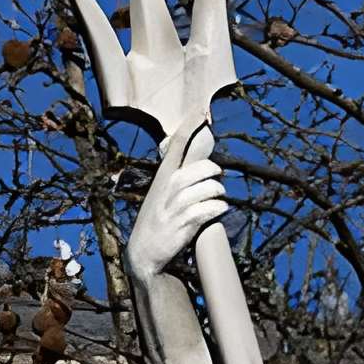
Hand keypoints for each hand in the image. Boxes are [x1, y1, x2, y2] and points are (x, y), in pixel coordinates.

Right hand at [126, 135, 227, 283]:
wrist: (143, 253)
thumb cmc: (157, 221)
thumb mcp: (161, 194)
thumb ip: (177, 178)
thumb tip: (199, 164)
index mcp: (163, 177)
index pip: (176, 145)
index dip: (189, 126)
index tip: (201, 110)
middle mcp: (168, 188)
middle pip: (199, 168)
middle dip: (213, 171)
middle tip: (217, 177)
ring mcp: (175, 206)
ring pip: (206, 188)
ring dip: (218, 192)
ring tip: (219, 197)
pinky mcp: (183, 224)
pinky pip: (208, 209)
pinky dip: (218, 208)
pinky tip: (220, 210)